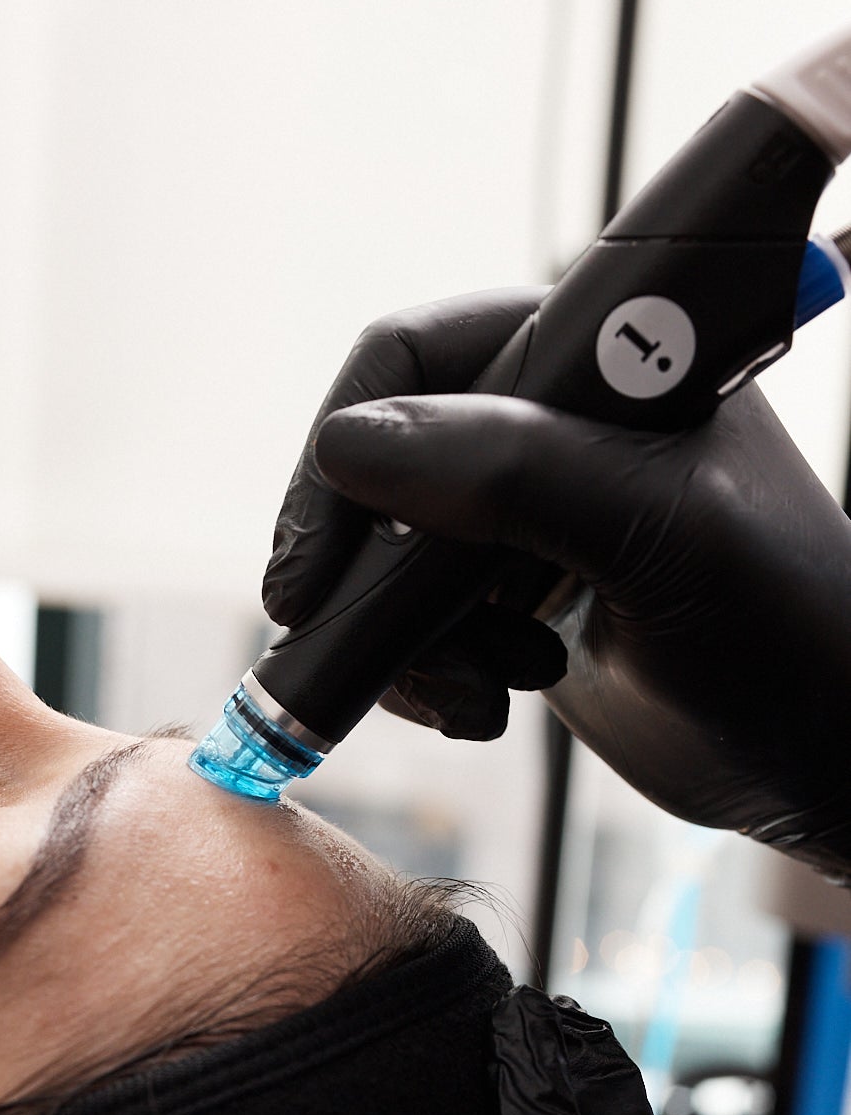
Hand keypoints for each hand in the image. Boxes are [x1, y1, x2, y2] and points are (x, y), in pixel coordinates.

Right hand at [265, 292, 850, 878]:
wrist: (818, 760)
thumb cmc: (783, 631)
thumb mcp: (660, 535)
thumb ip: (516, 471)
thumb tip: (352, 447)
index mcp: (596, 354)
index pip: (415, 354)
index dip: (347, 443)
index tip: (314, 564)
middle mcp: (551, 419)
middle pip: (380, 458)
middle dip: (362, 564)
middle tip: (330, 636)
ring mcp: (527, 514)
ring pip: (384, 553)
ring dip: (407, 638)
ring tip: (487, 690)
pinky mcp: (512, 597)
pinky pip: (413, 623)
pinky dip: (426, 675)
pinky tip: (493, 707)